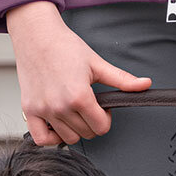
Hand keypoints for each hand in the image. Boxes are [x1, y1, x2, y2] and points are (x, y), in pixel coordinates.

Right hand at [5, 1, 151, 145]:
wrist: (37, 35)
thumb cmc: (65, 46)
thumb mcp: (97, 63)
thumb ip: (122, 79)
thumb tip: (146, 84)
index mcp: (79, 96)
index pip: (101, 127)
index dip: (106, 118)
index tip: (101, 106)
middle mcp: (59, 106)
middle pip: (86, 134)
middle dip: (91, 122)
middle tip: (88, 105)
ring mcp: (43, 109)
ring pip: (67, 138)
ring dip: (74, 129)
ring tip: (73, 110)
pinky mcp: (29, 109)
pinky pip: (41, 139)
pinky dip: (51, 137)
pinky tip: (57, 124)